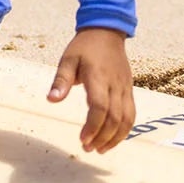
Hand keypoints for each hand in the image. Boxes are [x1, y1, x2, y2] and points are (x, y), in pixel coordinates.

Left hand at [48, 27, 134, 152]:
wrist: (107, 33)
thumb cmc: (84, 47)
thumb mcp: (67, 60)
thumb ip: (61, 80)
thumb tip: (51, 100)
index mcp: (98, 77)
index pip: (100, 107)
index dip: (92, 126)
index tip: (82, 139)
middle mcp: (115, 85)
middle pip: (115, 117)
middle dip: (102, 137)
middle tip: (87, 148)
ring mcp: (125, 89)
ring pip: (127, 119)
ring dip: (115, 138)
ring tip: (100, 149)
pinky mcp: (129, 91)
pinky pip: (131, 114)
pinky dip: (124, 130)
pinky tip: (112, 139)